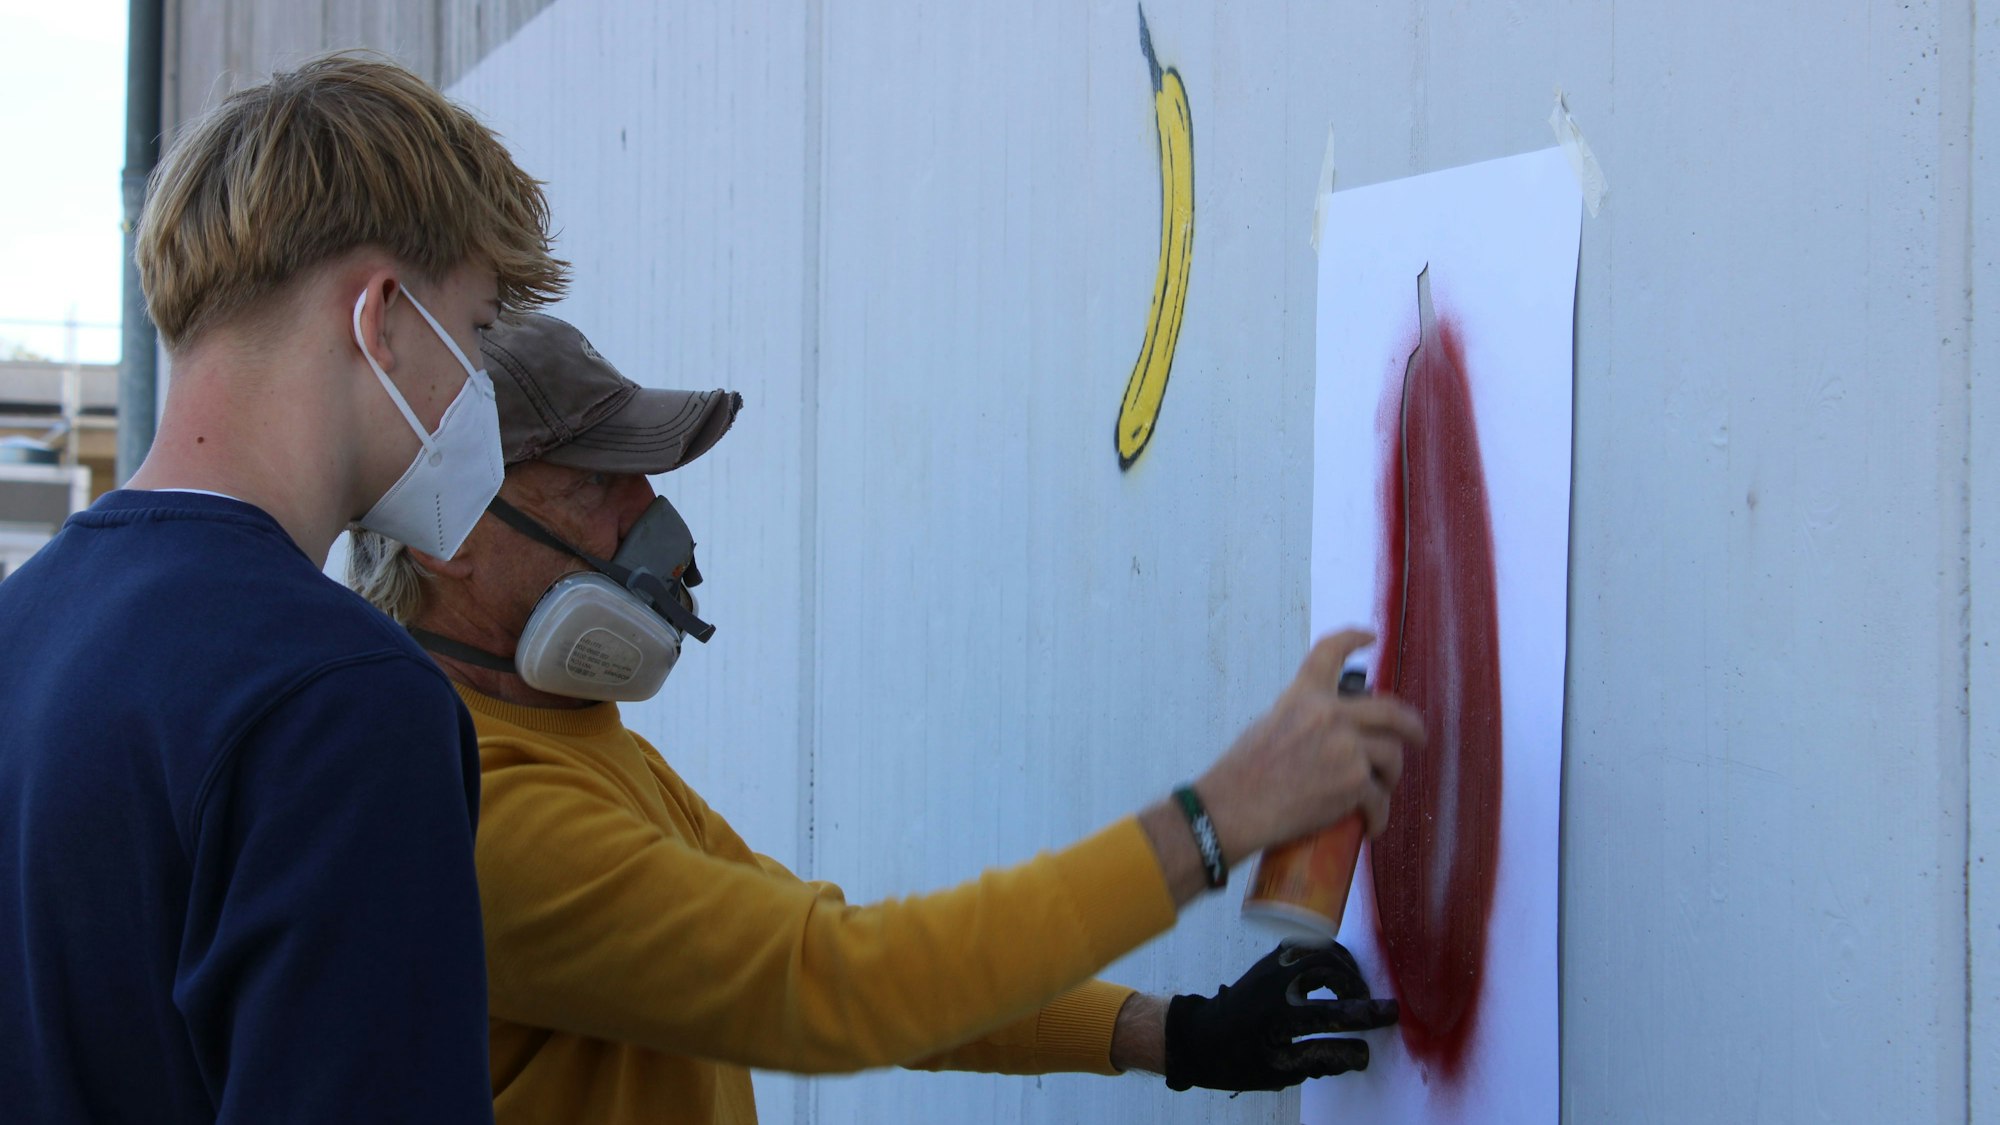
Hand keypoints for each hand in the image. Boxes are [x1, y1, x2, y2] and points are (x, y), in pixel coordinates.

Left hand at [1163, 942, 1396, 1091]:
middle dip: (1356, 984)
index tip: (1391, 1014)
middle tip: (1369, 1003)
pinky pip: (1306, 946)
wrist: (1201, 1037)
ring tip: (1356, 987)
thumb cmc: (1238, 1060)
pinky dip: (1327, 954)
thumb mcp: (1279, 1071)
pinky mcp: (1270, 960)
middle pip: (1329, 969)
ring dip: (1344, 966)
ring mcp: (1272, 966)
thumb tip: (1360, 1054)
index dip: (1366, 1014)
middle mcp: (1276, 983)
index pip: (1333, 1012)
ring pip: (1319, 951)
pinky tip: (1336, 972)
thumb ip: (1321, 1060)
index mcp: (1279, 1015)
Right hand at [1196, 630, 1422, 861]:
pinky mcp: (1354, 783)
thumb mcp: (1269, 725)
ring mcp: (1347, 748)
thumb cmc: (1241, 774)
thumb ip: (1303, 718)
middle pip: (1390, 711)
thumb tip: (1329, 734)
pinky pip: (1380, 799)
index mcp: (1304, 696)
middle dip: (1411, 726)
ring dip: (1390, 775)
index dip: (1353, 637)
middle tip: (1418, 736)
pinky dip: (1378, 816)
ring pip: (1392, 755)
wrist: (1235, 807)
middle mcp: (1330, 715)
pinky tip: (1372, 824)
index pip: (1330, 651)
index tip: (1370, 636)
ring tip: (1380, 790)